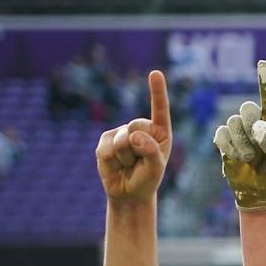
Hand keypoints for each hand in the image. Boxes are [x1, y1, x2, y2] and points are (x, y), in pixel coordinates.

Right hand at [96, 70, 171, 203]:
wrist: (128, 192)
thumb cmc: (147, 178)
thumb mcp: (156, 168)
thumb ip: (151, 151)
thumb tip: (134, 136)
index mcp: (159, 131)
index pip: (159, 109)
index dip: (157, 91)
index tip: (155, 73)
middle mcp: (141, 128)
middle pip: (136, 127)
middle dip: (138, 149)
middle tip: (139, 162)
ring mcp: (121, 133)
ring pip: (121, 140)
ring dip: (126, 158)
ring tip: (128, 165)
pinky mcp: (105, 141)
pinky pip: (107, 149)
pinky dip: (112, 161)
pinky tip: (116, 165)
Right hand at [214, 60, 265, 210]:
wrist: (262, 195)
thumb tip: (259, 127)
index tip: (264, 64)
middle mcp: (258, 124)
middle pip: (246, 107)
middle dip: (249, 123)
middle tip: (257, 140)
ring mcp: (240, 132)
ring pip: (231, 123)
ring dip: (240, 143)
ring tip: (250, 159)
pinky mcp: (226, 142)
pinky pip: (220, 134)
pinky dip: (228, 147)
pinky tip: (237, 158)